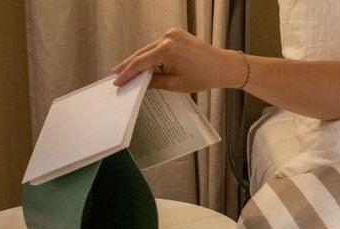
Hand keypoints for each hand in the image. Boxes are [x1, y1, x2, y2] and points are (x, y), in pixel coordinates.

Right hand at [112, 28, 243, 90]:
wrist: (223, 66)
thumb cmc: (203, 76)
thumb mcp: (175, 84)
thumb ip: (153, 82)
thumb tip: (139, 82)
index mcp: (167, 49)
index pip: (140, 63)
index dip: (127, 73)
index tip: (117, 81)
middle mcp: (168, 37)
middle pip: (142, 53)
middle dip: (129, 64)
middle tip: (116, 73)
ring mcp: (172, 33)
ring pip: (150, 49)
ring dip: (140, 59)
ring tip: (126, 69)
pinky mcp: (177, 34)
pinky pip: (159, 45)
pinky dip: (152, 54)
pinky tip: (144, 62)